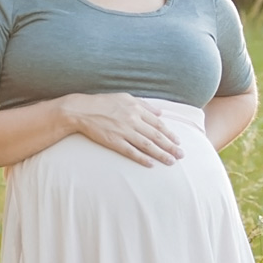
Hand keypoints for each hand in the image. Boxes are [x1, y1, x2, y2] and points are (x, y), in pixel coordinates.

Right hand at [59, 92, 183, 166]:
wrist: (82, 110)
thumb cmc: (103, 102)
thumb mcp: (125, 97)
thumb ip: (144, 105)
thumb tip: (160, 112)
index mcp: (136, 109)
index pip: (158, 124)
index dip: (169, 134)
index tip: (178, 141)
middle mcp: (133, 120)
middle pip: (156, 136)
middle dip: (170, 146)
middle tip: (181, 155)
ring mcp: (124, 132)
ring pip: (147, 145)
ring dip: (160, 154)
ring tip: (171, 162)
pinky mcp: (114, 141)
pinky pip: (131, 152)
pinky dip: (142, 158)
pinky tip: (151, 164)